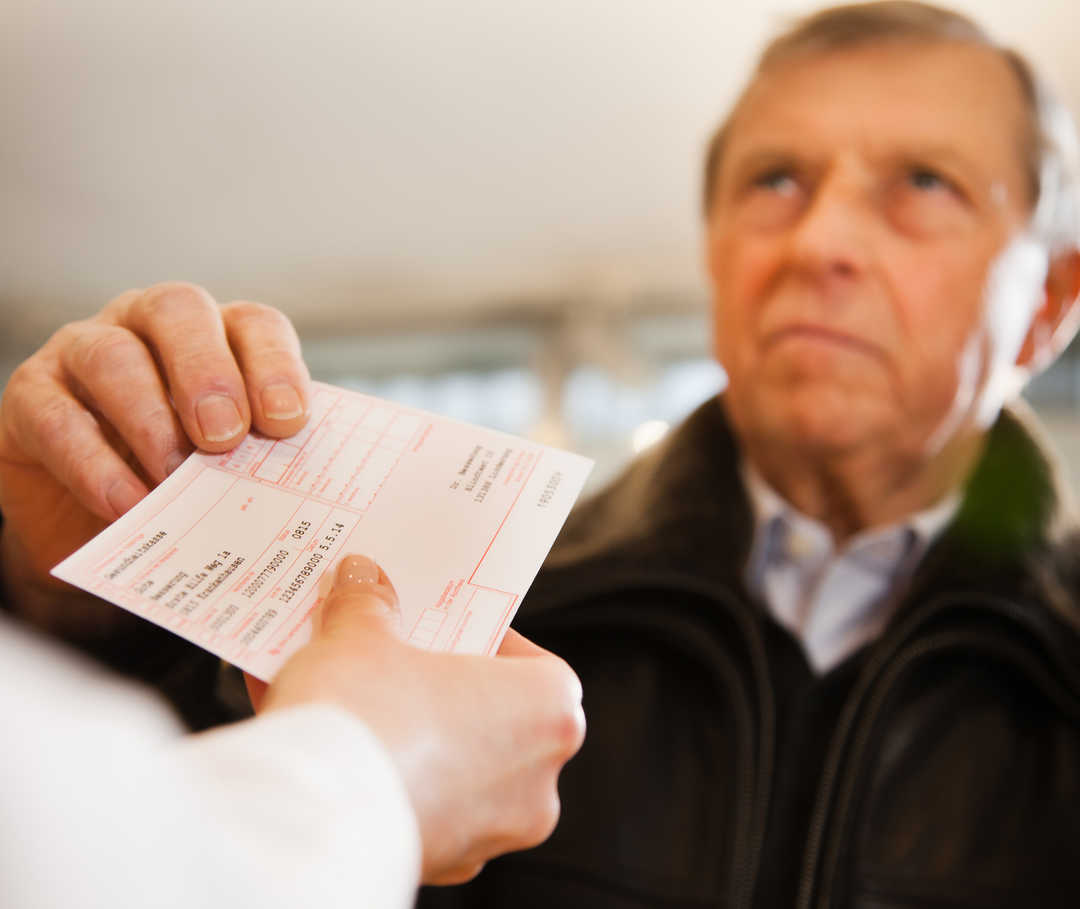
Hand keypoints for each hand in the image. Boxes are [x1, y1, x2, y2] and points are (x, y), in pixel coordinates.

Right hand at [0, 283, 309, 638]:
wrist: (95, 518)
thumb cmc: (185, 478)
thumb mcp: (231, 464)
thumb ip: (262, 459)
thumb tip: (313, 489)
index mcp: (219, 334)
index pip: (254, 325)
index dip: (274, 366)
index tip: (288, 422)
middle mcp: (151, 325)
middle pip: (180, 312)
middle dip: (208, 374)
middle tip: (226, 438)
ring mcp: (85, 351)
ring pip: (112, 356)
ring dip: (150, 420)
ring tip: (176, 478)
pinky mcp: (33, 396)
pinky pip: (55, 416)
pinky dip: (93, 464)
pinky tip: (128, 505)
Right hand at [247, 555, 585, 884]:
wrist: (309, 819)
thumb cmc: (365, 716)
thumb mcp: (361, 635)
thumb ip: (368, 604)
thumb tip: (361, 579)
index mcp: (548, 711)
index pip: (533, 663)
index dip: (485, 639)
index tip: (441, 627)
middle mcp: (536, 780)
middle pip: (490, 716)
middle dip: (438, 688)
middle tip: (390, 659)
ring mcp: (490, 832)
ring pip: (453, 767)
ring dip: (406, 733)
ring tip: (342, 698)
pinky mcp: (439, 863)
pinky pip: (417, 807)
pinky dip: (383, 779)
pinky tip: (329, 749)